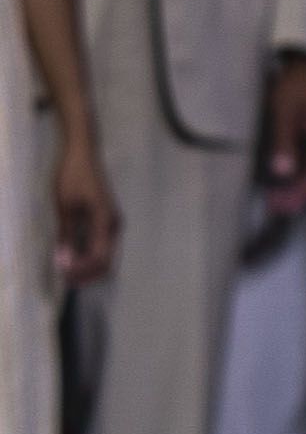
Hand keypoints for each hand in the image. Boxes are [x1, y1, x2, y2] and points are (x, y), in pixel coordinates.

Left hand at [42, 115, 110, 283]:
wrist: (82, 153)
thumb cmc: (72, 177)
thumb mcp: (64, 207)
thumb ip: (66, 236)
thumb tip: (64, 262)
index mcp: (106, 223)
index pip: (99, 258)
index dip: (82, 271)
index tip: (63, 275)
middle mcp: (114, 226)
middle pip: (107, 261)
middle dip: (88, 274)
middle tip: (66, 280)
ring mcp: (113, 223)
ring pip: (106, 255)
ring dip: (89, 266)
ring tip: (69, 271)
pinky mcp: (107, 220)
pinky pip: (103, 245)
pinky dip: (90, 255)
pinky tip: (75, 256)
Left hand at [258, 49, 305, 214]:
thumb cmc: (296, 86)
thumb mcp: (285, 111)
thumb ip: (285, 141)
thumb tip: (283, 173)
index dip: (304, 192)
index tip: (286, 205)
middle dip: (302, 196)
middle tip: (279, 210)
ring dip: (301, 189)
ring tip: (280, 202)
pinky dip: (302, 177)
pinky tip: (288, 183)